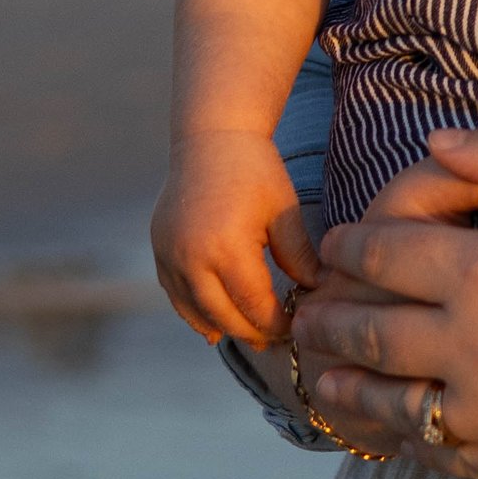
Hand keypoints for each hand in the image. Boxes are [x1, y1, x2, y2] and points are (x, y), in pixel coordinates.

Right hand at [151, 131, 316, 345]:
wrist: (210, 138)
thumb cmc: (254, 169)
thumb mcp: (283, 209)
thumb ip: (299, 255)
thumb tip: (318, 290)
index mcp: (226, 247)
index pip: (254, 305)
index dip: (277, 323)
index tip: (297, 328)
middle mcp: (190, 258)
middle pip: (223, 316)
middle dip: (252, 332)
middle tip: (277, 341)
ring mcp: (169, 256)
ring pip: (195, 312)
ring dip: (223, 327)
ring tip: (252, 336)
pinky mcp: (159, 250)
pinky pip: (176, 295)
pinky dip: (195, 313)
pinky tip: (214, 326)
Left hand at [291, 126, 477, 478]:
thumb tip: (430, 144)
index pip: (383, 257)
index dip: (349, 245)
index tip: (335, 245)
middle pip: (370, 336)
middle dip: (328, 320)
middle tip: (303, 315)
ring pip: (394, 408)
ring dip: (348, 390)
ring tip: (323, 379)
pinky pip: (448, 455)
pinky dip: (410, 436)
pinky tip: (398, 422)